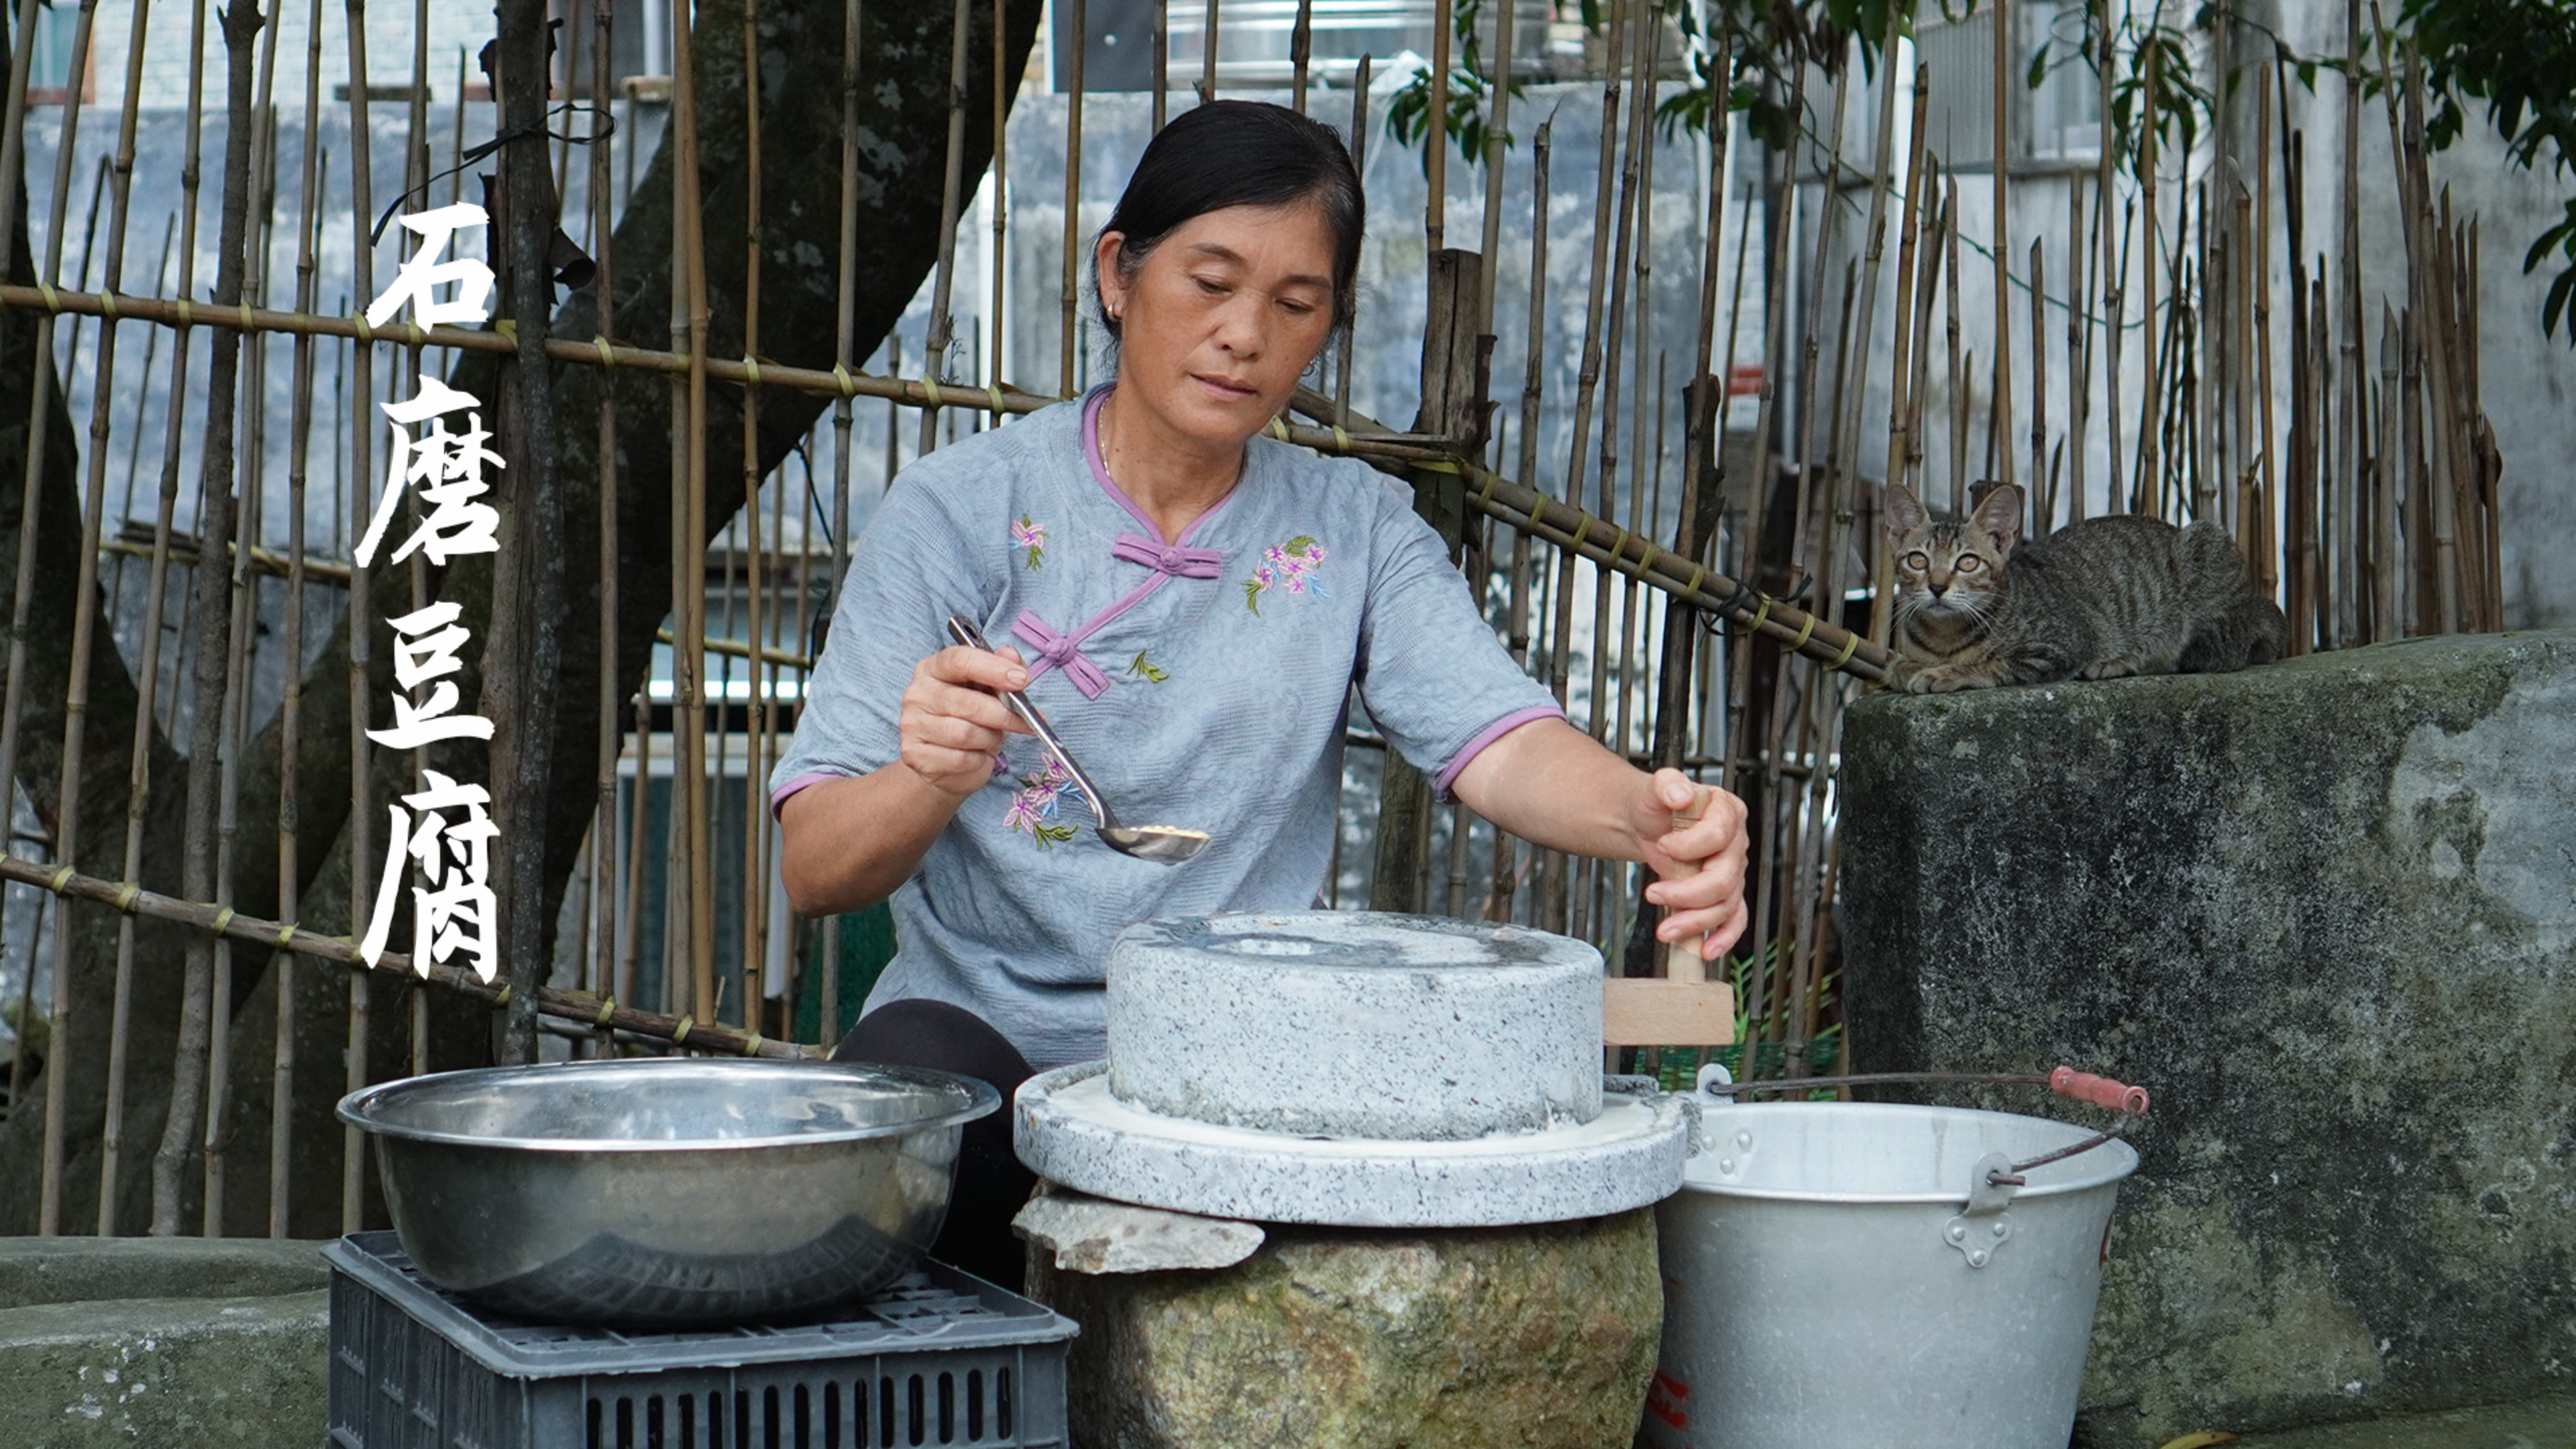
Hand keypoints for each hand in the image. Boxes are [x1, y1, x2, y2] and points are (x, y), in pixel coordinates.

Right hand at [897, 643, 1035, 799]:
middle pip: (967, 702)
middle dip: (1002, 714)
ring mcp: (912, 725)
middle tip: (1024, 721)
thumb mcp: (988, 691)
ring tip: (993, 738)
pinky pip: (960, 759)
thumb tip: (1010, 655)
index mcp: (933, 669)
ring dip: (990, 738)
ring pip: (965, 733)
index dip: (993, 668)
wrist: (944, 764)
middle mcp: (917, 694)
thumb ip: (1001, 669)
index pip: (959, 660)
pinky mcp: (915, 755)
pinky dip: (978, 759)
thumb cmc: (969, 721)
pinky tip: (977, 754)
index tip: (1022, 680)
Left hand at [1636, 768, 1749, 961]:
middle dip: (1688, 893)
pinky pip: (1733, 920)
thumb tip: (1680, 795)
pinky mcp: (1724, 894)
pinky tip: (1705, 951)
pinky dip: (1723, 938)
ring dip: (1696, 922)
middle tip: (1653, 894)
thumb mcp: (1655, 786)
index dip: (1690, 846)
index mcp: (1727, 812)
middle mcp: (1736, 844)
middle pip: (1724, 878)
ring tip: (1665, 930)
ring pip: (1725, 905)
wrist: (1647, 825)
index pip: (1719, 835)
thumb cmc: (1654, 805)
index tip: (1661, 844)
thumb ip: (1667, 783)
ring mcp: (1733, 872)